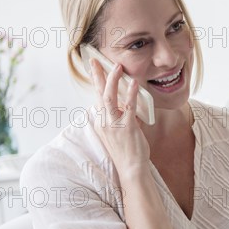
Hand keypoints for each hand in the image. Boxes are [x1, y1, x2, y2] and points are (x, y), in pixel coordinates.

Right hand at [90, 58, 149, 172]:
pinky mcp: (126, 128)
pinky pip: (128, 107)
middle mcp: (104, 122)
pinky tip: (134, 83)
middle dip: (97, 75)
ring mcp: (114, 125)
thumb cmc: (128, 151)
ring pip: (109, 98)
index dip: (96, 81)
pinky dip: (131, 94)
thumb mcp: (122, 130)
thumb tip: (129, 104)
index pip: (97, 97)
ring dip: (113, 81)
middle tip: (96, 60)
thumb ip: (124, 116)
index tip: (94, 67)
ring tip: (117, 67)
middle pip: (99, 94)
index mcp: (102, 121)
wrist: (131, 169)